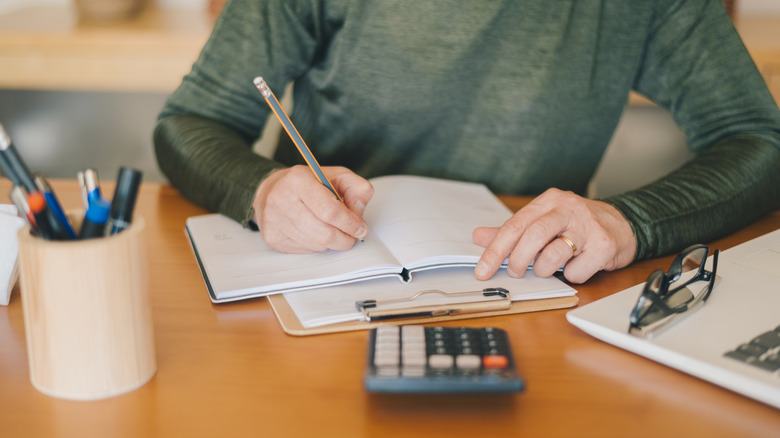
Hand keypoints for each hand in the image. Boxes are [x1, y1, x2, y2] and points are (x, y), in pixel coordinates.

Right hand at [252, 165, 373, 252]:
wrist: (270, 191)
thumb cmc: (307, 184)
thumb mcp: (335, 176)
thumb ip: (356, 188)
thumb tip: (359, 212)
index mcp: (299, 180)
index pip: (330, 210)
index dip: (350, 223)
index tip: (360, 228)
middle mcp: (282, 199)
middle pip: (324, 233)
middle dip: (344, 239)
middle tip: (351, 236)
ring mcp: (274, 220)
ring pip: (316, 245)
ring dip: (331, 242)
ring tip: (330, 228)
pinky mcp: (272, 237)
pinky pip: (305, 250)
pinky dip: (316, 245)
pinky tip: (313, 231)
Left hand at [472, 188, 635, 283]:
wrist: (623, 224)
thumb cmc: (577, 225)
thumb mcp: (543, 221)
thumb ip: (512, 231)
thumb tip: (479, 237)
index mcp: (549, 201)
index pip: (514, 225)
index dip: (495, 250)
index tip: (482, 270)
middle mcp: (568, 209)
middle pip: (533, 236)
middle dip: (518, 260)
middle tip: (514, 272)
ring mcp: (588, 226)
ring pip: (553, 255)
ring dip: (544, 270)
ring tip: (547, 268)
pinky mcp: (604, 245)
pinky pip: (577, 271)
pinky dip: (570, 276)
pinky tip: (576, 266)